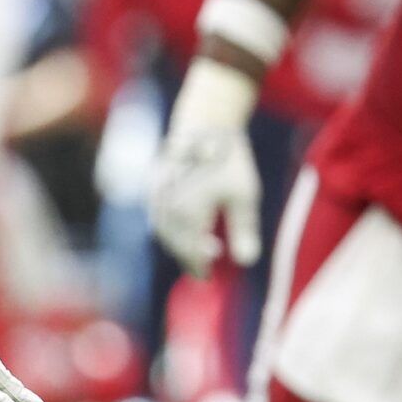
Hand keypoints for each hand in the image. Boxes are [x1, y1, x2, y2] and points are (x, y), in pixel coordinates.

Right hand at [149, 59, 263, 277]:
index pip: (190, 251)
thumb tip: (246, 262)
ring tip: (195, 248)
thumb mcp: (244, 197)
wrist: (204, 124)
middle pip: (174, 243)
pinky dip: (168, 228)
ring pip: (163, 230)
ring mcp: (158, 196)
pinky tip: (183, 226)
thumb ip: (244, 231)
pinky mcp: (155, 186)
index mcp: (189, 214)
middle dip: (186, 258)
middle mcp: (168, 208)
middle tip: (202, 269)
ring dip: (177, 244)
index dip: (198, 267)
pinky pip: (157, 215)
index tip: (207, 277)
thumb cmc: (228, 160)